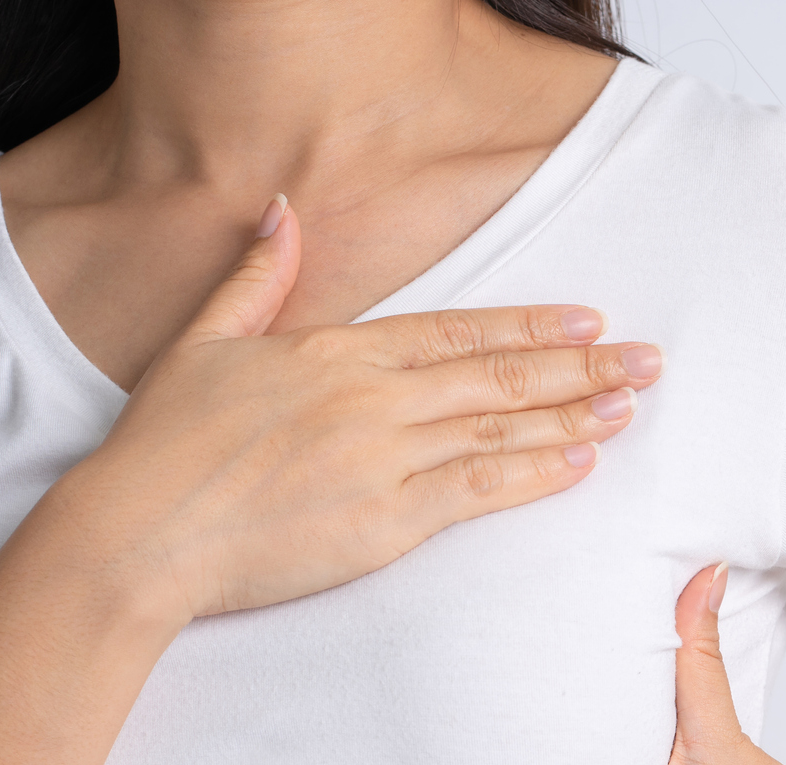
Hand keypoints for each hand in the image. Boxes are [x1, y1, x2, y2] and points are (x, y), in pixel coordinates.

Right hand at [39, 195, 661, 622]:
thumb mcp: (203, 341)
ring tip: (629, 407)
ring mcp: (384, 459)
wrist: (139, 533)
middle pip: (497, 375)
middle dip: (580, 367)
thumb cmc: (163, 446)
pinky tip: (580, 463)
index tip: (586, 319)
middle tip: (646, 361)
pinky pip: (479, 490)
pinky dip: (534, 474)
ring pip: (500, 429)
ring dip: (573, 416)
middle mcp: (372, 399)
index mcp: (335, 353)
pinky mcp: (387, 521)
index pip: (455, 332)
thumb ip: (257, 278)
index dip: (528, 325)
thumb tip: (281, 210)